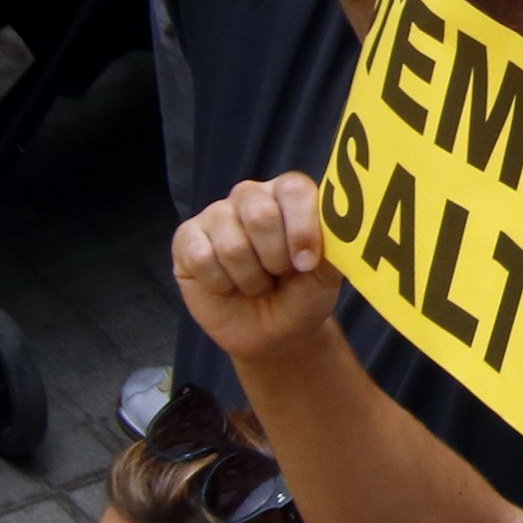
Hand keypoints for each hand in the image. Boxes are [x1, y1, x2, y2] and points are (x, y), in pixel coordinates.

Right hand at [170, 177, 340, 365]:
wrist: (273, 333)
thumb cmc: (303, 294)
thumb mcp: (328, 273)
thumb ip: (332, 244)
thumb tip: (335, 225)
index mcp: (290, 195)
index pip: (294, 189)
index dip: (302, 228)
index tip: (307, 263)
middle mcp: (252, 196)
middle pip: (261, 214)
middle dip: (276, 259)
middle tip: (281, 275)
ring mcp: (216, 215)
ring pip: (232, 243)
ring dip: (251, 278)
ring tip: (257, 283)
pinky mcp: (187, 239)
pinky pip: (202, 257)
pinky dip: (222, 283)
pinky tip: (228, 285)